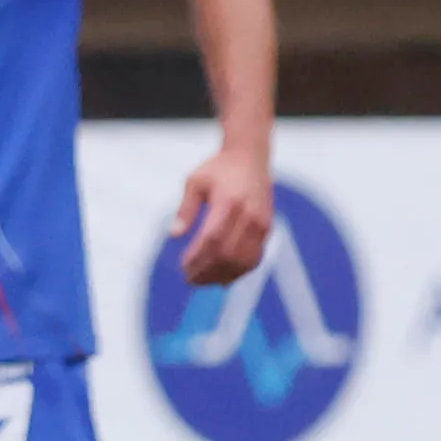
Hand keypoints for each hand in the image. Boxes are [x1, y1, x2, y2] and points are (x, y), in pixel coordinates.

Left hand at [169, 141, 273, 286]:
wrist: (250, 158)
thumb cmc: (218, 170)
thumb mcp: (195, 182)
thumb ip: (186, 209)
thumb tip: (174, 235)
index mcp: (229, 202)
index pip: (212, 238)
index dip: (198, 257)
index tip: (183, 268)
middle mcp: (249, 214)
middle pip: (228, 253)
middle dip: (207, 271)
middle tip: (189, 279)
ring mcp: (261, 223)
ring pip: (243, 260)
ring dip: (222, 275)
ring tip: (203, 281)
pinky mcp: (267, 228)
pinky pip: (255, 257)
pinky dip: (239, 272)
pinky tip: (223, 279)